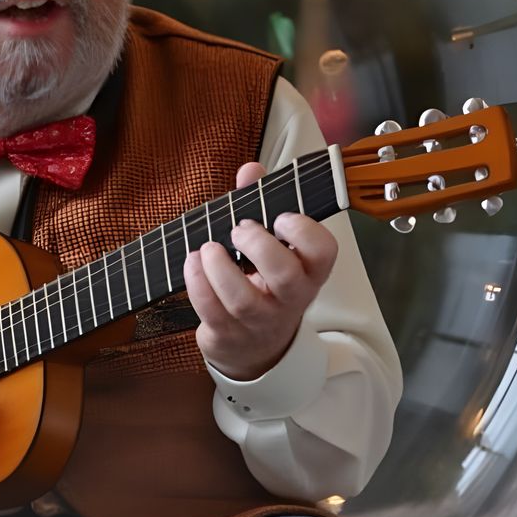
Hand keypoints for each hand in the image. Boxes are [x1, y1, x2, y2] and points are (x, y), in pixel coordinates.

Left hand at [183, 160, 338, 382]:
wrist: (253, 347)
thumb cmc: (262, 283)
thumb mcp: (270, 246)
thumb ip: (259, 203)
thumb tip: (250, 170)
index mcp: (308, 272)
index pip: (324, 252)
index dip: (305, 231)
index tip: (280, 217)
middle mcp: (289, 300)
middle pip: (285, 277)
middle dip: (259, 246)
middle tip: (240, 229)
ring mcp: (259, 321)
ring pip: (243, 299)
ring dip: (219, 266)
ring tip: (208, 247)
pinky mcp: (228, 334)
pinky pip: (211, 311)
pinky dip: (197, 283)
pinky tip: (192, 262)